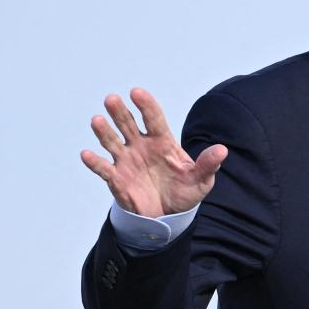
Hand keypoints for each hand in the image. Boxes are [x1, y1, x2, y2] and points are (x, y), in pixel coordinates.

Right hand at [81, 87, 227, 217]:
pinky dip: (94, 161)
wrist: (168, 216)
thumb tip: (222, 150)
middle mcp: (141, 146)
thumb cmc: (184, 192)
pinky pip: (103, 168)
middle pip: (128, 124)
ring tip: (97, 120)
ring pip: (112, 141)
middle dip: (120, 112)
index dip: (146, 105)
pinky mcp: (116, 178)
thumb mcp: (201, 179)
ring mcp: (127, 160)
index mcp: (162, 141)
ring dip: (104, 131)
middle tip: (112, 99)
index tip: (136, 92)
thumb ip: (208, 164)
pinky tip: (86, 154)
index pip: (153, 118)